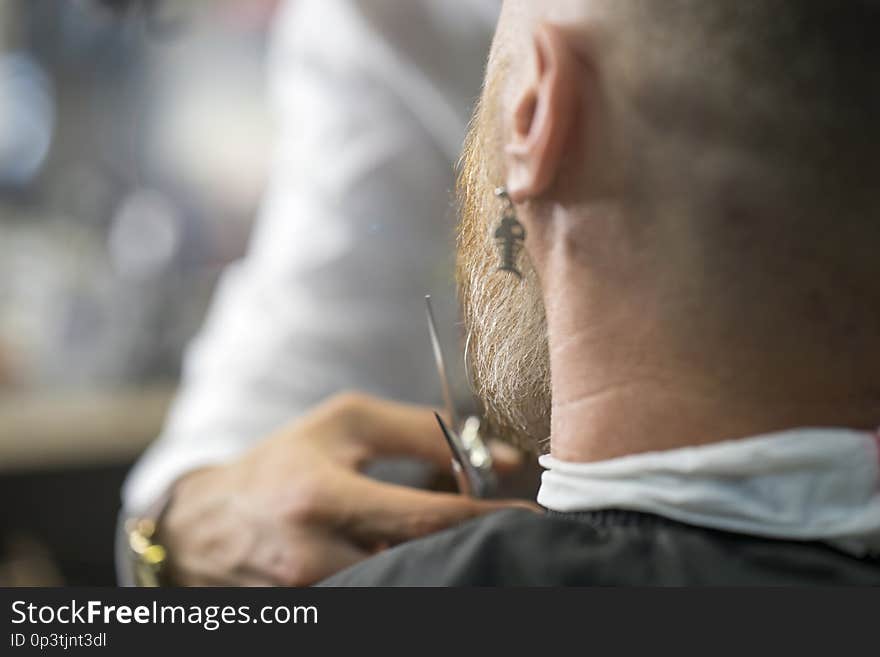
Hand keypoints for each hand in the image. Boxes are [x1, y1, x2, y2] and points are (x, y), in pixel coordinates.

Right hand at [157, 392, 534, 585]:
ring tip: (447, 539)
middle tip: (500, 529)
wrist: (205, 525)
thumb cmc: (284, 462)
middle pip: (420, 562)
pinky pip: (374, 594)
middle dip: (466, 545)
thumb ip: (422, 433)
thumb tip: (499, 458)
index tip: (534, 515)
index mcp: (320, 496)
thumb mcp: (345, 425)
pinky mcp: (309, 612)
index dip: (485, 517)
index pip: (424, 518)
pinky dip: (400, 576)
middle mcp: (312, 555)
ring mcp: (309, 594)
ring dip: (432, 562)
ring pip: (401, 583)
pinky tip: (404, 557)